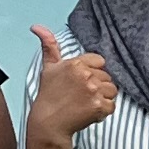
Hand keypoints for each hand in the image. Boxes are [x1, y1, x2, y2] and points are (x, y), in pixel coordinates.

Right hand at [25, 28, 118, 148]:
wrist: (48, 123)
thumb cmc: (48, 95)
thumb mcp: (48, 67)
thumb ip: (49, 45)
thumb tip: (36, 26)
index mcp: (76, 63)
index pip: (100, 62)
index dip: (92, 72)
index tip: (81, 81)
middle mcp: (86, 75)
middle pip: (107, 76)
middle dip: (97, 85)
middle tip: (81, 95)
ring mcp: (93, 91)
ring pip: (112, 90)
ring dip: (102, 98)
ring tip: (86, 103)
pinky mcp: (99, 106)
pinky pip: (111, 106)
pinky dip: (103, 111)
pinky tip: (89, 112)